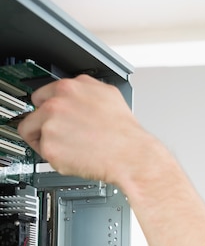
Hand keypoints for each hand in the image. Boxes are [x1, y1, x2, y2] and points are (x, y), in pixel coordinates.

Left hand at [18, 74, 144, 185]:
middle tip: (59, 136)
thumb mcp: (108, 95)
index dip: (46, 109)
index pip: (41, 95)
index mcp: (69, 88)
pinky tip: (73, 157)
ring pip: (34, 133)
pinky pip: (43, 153)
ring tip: (70, 148)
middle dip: (44, 125)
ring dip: (48, 142)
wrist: (130, 155)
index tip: (48, 117)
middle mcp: (57, 103)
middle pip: (34, 113)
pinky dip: (55, 158)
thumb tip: (76, 95)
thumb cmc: (124, 132)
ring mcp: (51, 125)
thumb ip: (84, 92)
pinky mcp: (50, 147)